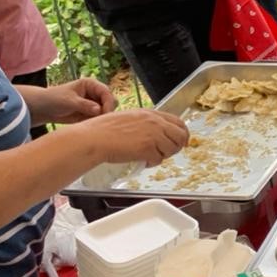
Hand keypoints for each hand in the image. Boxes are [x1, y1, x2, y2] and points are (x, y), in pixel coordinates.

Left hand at [39, 78, 116, 124]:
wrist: (43, 109)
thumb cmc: (53, 99)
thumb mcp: (68, 101)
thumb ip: (84, 105)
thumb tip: (99, 110)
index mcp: (91, 84)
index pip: (106, 93)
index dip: (108, 103)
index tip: (105, 114)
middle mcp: (95, 93)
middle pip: (111, 102)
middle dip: (107, 111)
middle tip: (99, 121)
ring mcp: (94, 103)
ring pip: (107, 111)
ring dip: (102, 118)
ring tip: (92, 124)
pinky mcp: (91, 113)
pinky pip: (100, 119)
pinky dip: (97, 123)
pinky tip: (89, 126)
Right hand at [74, 109, 188, 166]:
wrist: (94, 138)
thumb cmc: (105, 129)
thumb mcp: (130, 118)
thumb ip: (146, 123)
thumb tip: (158, 133)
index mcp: (151, 113)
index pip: (179, 122)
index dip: (182, 134)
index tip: (179, 142)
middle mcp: (155, 122)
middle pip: (181, 136)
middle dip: (176, 146)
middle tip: (166, 153)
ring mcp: (153, 135)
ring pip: (172, 149)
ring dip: (163, 155)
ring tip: (150, 156)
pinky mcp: (148, 148)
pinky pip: (159, 159)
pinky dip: (152, 163)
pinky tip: (142, 161)